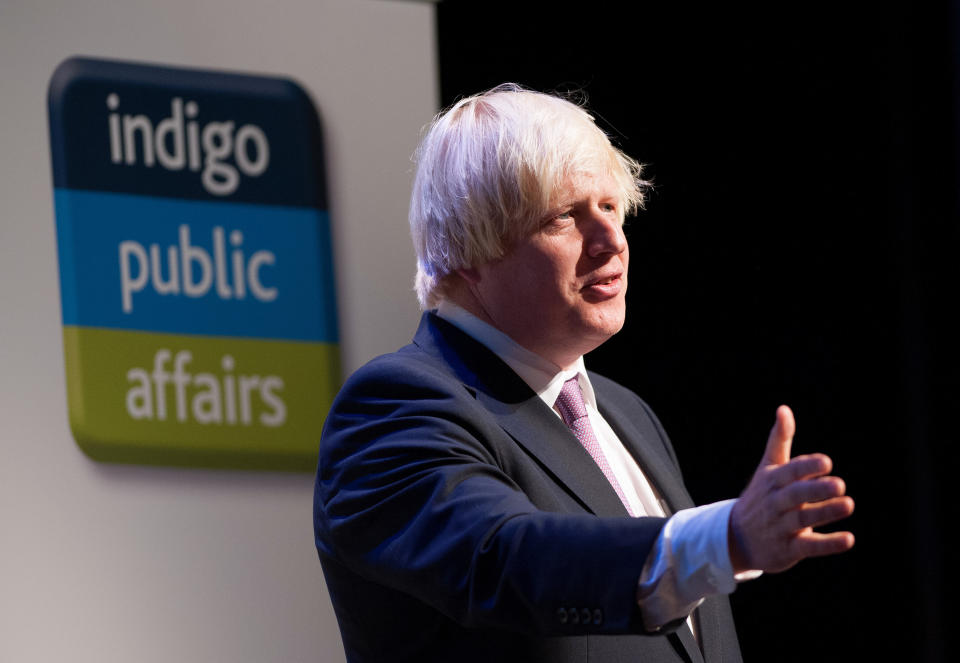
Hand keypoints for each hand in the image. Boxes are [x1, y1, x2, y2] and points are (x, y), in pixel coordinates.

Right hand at [728, 405, 854, 573]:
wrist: (736, 538)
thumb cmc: (761, 497)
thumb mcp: (768, 468)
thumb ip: (779, 440)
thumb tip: (784, 409)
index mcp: (772, 481)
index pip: (789, 472)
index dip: (806, 467)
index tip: (826, 462)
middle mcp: (775, 503)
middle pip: (795, 495)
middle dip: (816, 490)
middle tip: (840, 484)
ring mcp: (780, 527)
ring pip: (803, 519)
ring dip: (825, 512)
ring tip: (848, 504)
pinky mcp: (788, 550)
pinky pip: (808, 547)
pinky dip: (827, 544)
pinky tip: (848, 539)